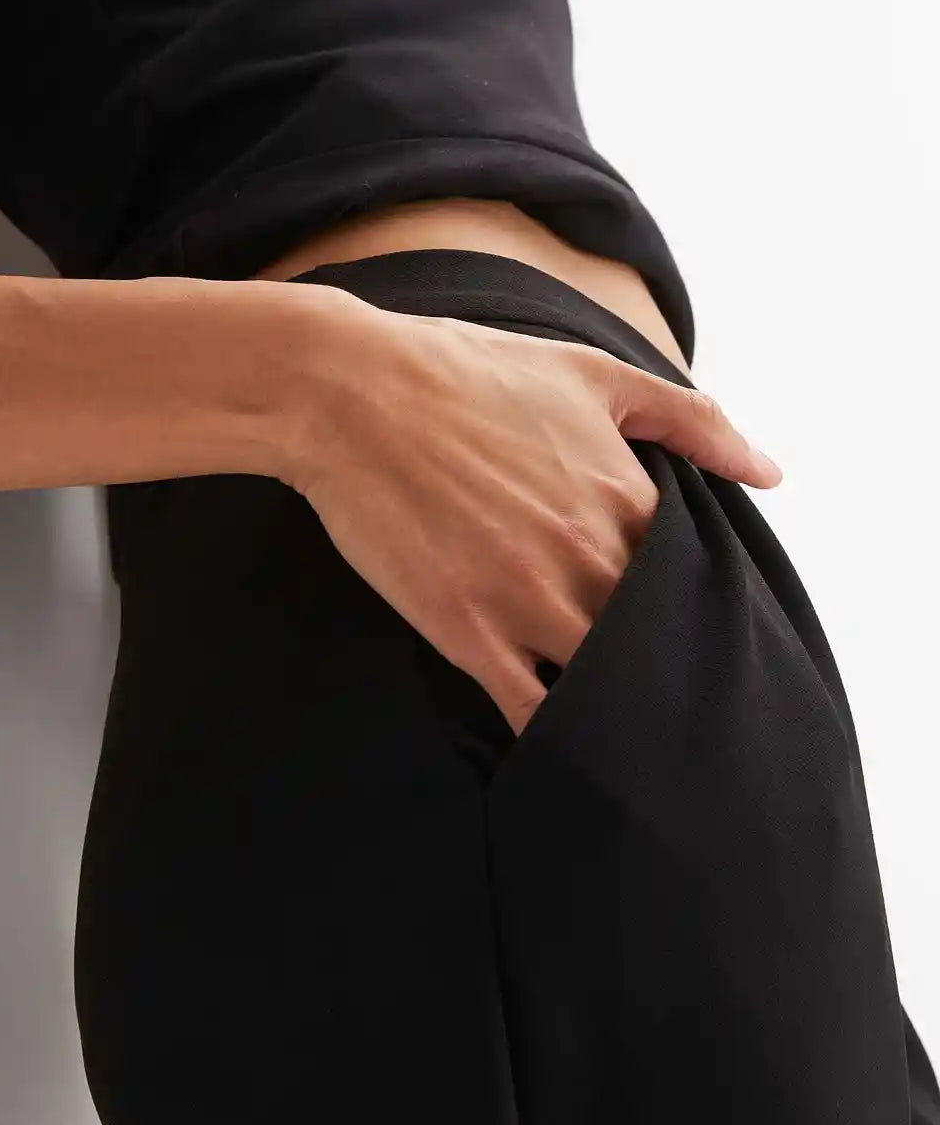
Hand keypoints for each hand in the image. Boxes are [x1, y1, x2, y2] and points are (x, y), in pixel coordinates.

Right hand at [277, 291, 780, 736]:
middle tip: (671, 692)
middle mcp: (592, 557)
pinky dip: (558, 737)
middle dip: (670, 669)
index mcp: (627, 497)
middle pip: (661, 642)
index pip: (698, 581)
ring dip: (625, 710)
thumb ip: (691, 420)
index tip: (688, 624)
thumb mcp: (590, 373)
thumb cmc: (467, 373)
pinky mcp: (470, 634)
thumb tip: (772, 472)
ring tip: (632, 732)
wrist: (352, 392)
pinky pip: (535, 712)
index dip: (695, 607)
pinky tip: (568, 751)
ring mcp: (531, 601)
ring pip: (609, 685)